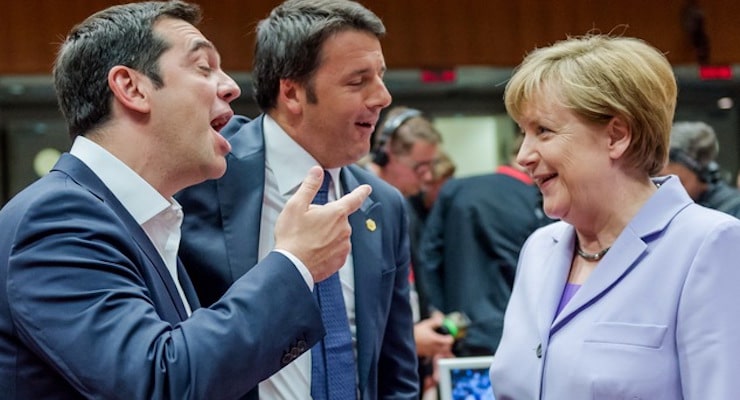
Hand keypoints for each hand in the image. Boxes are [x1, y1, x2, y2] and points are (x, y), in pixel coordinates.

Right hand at [274, 166, 370, 282]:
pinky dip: (326, 249)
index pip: (354, 198)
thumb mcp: (296, 206)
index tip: (367, 188)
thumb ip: (309, 186)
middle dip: (325, 219)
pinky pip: (336, 250)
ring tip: (308, 241)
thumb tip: (317, 171)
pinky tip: (313, 252)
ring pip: (337, 235)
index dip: (361, 192)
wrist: (292, 267)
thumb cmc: (292, 236)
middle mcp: (345, 229)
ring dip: (326, 235)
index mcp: (336, 213)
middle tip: (307, 226)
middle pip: (338, 219)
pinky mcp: (340, 260)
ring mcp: (344, 246)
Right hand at [414, 312, 454, 357]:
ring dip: (442, 349)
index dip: (450, 337)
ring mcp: (430, 352)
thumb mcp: (425, 324)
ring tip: (439, 344)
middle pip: (446, 349)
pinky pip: (433, 354)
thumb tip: (440, 318)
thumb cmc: (414, 334)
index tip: (449, 335)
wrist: (404, 342)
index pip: (449, 341)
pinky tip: (431, 347)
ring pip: (440, 352)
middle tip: (446, 340)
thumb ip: (435, 321)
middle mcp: (434, 348)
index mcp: (436, 340)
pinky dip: (435, 352)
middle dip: (448, 344)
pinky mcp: (425, 355)